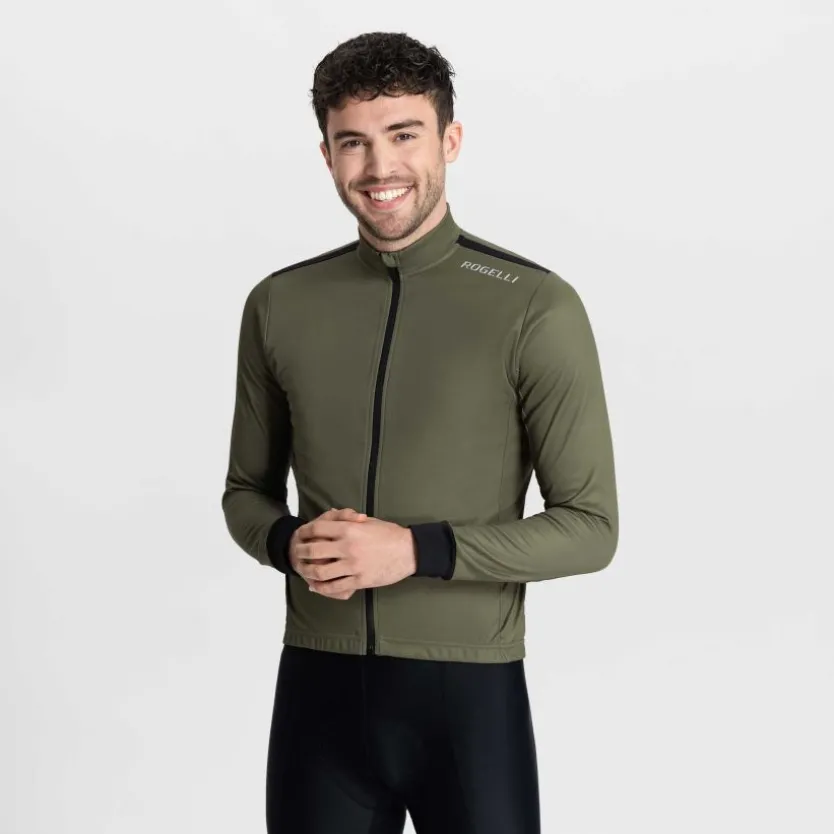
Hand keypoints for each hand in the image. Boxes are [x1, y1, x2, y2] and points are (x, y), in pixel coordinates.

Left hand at [293, 513, 416, 599]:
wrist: (409, 551)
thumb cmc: (390, 533)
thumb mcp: (368, 521)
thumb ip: (348, 520)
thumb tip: (331, 517)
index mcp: (349, 529)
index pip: (317, 529)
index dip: (305, 531)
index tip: (300, 534)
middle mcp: (348, 547)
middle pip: (314, 550)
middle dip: (301, 552)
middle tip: (297, 553)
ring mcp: (353, 565)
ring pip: (321, 571)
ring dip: (308, 571)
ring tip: (303, 571)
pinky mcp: (359, 581)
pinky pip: (335, 587)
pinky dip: (322, 588)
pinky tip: (316, 587)